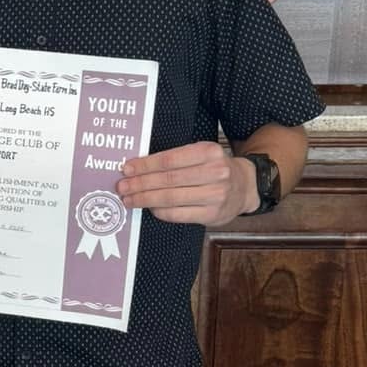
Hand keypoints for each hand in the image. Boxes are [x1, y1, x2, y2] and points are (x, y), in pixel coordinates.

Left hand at [117, 143, 255, 226]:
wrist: (245, 187)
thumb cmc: (214, 168)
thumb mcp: (201, 154)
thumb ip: (175, 159)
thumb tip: (137, 167)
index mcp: (209, 152)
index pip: (170, 159)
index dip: (145, 165)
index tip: (127, 169)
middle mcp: (215, 172)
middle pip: (168, 180)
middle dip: (140, 183)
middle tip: (122, 186)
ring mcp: (215, 195)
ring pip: (171, 198)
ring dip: (145, 199)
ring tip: (129, 199)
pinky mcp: (212, 215)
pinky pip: (178, 214)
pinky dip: (159, 212)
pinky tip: (149, 208)